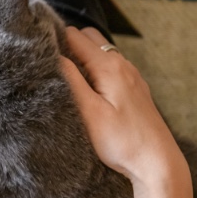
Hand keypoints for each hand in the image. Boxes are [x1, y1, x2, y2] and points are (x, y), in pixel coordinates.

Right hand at [60, 27, 185, 187]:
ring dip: (82, 58)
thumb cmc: (122, 141)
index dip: (54, 40)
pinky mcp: (134, 88)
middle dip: (68, 45)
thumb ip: (71, 80)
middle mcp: (122, 64)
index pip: (74, 35)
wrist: (157, 162)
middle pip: (88, 38)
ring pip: (100, 52)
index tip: (38, 54)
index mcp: (109, 66)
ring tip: (65, 79)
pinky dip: (95, 70)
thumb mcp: (89, 112)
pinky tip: (88, 91)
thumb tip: (54, 56)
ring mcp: (131, 75)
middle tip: (51, 66)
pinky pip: (110, 67)